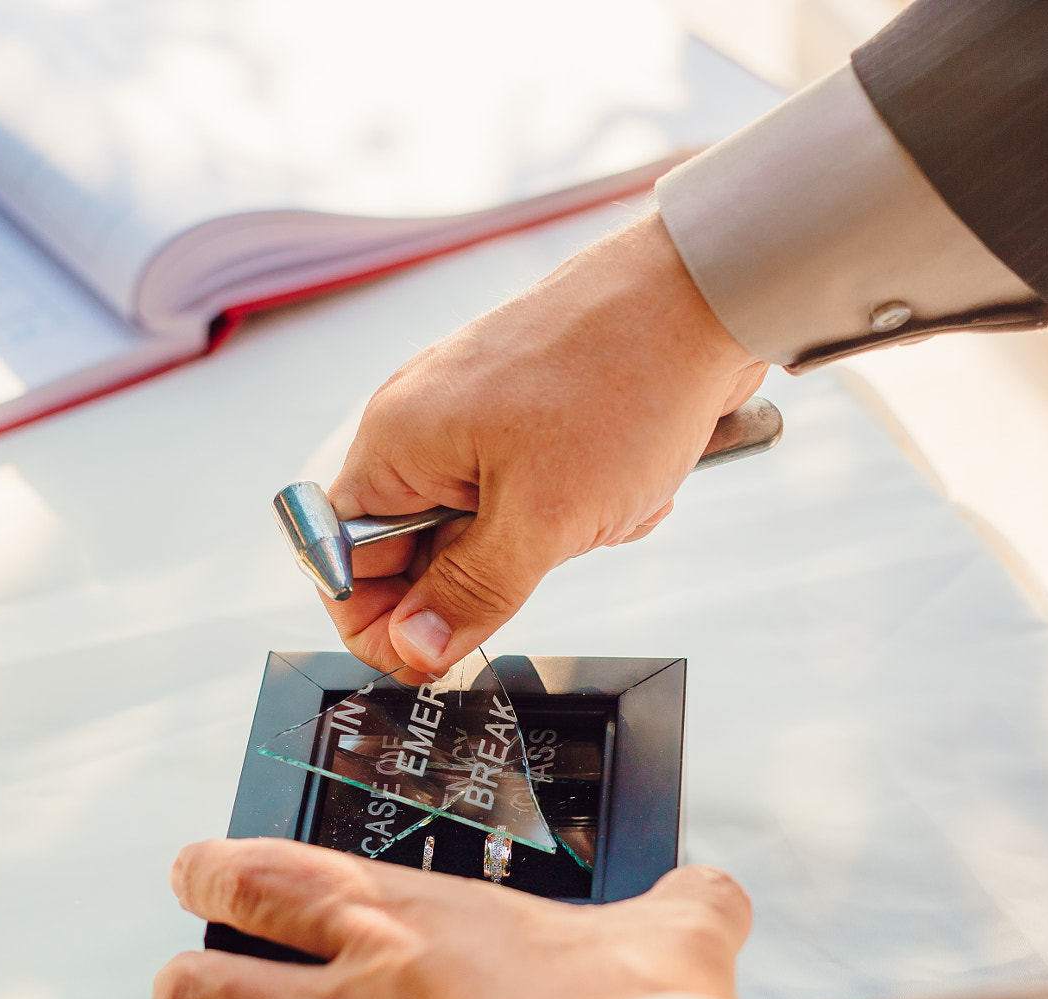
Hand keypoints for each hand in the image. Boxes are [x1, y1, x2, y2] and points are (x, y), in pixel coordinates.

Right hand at [326, 212, 766, 677]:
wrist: (705, 292)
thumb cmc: (620, 378)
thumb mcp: (543, 519)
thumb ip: (471, 594)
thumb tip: (414, 647)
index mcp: (397, 441)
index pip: (342, 561)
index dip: (378, 621)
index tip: (430, 656)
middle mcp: (425, 425)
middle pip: (422, 553)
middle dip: (494, 573)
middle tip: (549, 550)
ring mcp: (480, 417)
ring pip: (492, 532)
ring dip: (553, 541)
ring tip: (602, 504)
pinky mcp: (533, 415)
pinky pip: (539, 499)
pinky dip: (584, 508)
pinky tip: (626, 485)